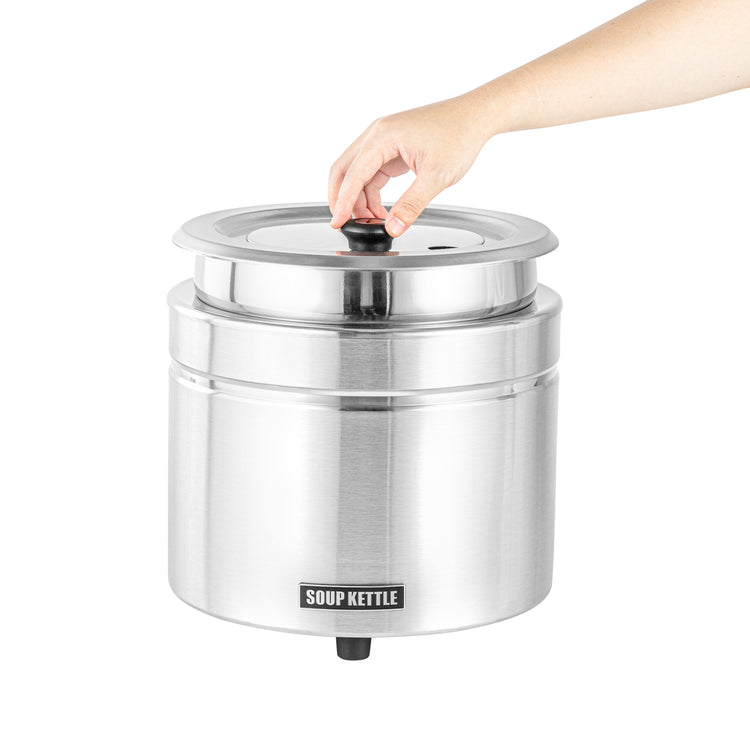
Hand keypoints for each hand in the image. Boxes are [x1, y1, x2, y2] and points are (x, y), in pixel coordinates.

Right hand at [328, 95, 490, 236]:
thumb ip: (411, 205)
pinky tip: (380, 210)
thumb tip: (393, 227)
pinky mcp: (392, 147)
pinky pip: (371, 172)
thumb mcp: (436, 177)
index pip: (353, 174)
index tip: (337, 223)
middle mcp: (378, 134)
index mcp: (384, 136)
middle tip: (344, 224)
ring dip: (358, 198)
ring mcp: (383, 139)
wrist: (476, 116)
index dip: (343, 202)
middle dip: (341, 198)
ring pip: (357, 172)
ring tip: (372, 222)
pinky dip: (371, 192)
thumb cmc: (459, 135)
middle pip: (344, 169)